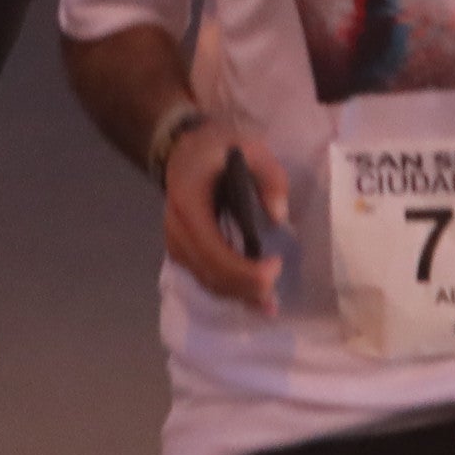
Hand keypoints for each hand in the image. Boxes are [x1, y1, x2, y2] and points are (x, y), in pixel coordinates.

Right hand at [162, 120, 286, 311]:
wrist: (185, 149)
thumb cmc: (218, 148)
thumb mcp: (251, 148)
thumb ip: (270, 177)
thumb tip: (278, 216)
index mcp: (189, 205)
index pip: (213, 251)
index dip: (244, 269)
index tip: (276, 266)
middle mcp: (177, 230)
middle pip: (210, 273)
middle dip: (245, 289)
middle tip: (276, 295)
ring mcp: (175, 244)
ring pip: (206, 281)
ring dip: (237, 296)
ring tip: (269, 305)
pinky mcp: (181, 251)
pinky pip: (204, 277)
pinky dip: (229, 290)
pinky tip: (252, 298)